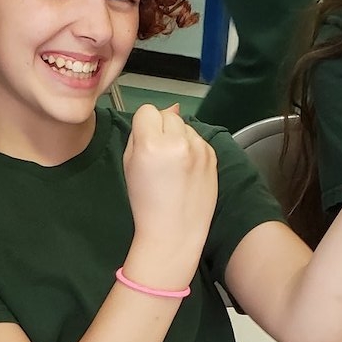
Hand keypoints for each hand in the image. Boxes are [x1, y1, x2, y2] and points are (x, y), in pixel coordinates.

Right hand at [122, 104, 217, 284]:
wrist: (174, 231)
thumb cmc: (145, 202)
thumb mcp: (129, 164)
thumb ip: (140, 133)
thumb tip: (164, 112)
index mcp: (151, 144)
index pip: (147, 111)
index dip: (143, 126)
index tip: (143, 142)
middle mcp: (178, 142)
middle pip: (168, 115)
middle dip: (162, 129)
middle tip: (159, 154)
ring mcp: (199, 149)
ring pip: (185, 126)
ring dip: (179, 137)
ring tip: (174, 165)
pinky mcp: (213, 156)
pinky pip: (198, 140)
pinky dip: (192, 148)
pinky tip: (186, 170)